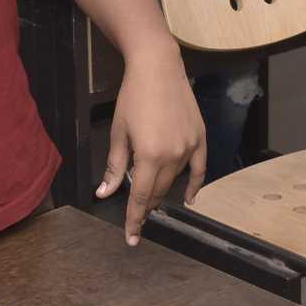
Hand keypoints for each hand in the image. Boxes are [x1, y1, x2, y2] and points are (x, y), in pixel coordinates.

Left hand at [97, 44, 205, 243]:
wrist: (158, 67)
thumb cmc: (133, 97)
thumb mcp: (119, 133)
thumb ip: (114, 167)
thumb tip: (105, 193)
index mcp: (149, 156)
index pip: (141, 198)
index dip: (134, 219)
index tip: (131, 238)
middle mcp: (173, 155)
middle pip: (158, 191)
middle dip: (147, 205)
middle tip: (136, 213)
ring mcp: (190, 147)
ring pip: (175, 181)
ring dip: (162, 190)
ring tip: (152, 196)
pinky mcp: (200, 137)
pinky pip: (199, 169)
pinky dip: (194, 186)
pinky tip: (190, 198)